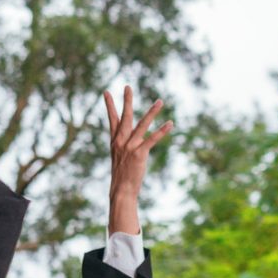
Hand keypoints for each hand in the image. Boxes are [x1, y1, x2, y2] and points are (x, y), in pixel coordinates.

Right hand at [104, 85, 170, 235]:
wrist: (121, 191)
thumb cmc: (122, 177)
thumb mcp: (119, 159)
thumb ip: (122, 148)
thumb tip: (125, 144)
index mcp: (115, 142)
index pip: (112, 120)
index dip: (110, 106)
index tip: (106, 92)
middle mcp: (121, 142)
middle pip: (125, 117)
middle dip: (127, 101)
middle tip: (128, 86)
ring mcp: (130, 147)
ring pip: (142, 125)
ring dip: (152, 112)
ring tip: (160, 101)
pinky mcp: (139, 153)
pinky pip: (153, 139)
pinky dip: (162, 131)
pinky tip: (170, 123)